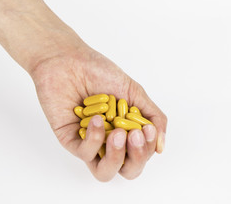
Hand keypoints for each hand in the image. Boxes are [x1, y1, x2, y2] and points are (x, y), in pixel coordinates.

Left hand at [30, 38, 166, 181]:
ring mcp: (88, 142)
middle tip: (134, 135)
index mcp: (124, 131)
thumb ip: (152, 116)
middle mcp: (107, 141)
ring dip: (117, 157)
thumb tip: (161, 145)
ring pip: (104, 171)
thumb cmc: (99, 72)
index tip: (146, 128)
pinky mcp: (70, 139)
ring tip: (119, 134)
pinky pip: (85, 153)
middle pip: (126, 169)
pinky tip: (98, 119)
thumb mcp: (133, 91)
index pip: (141, 154)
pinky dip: (95, 139)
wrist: (68, 59)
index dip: (147, 148)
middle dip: (136, 158)